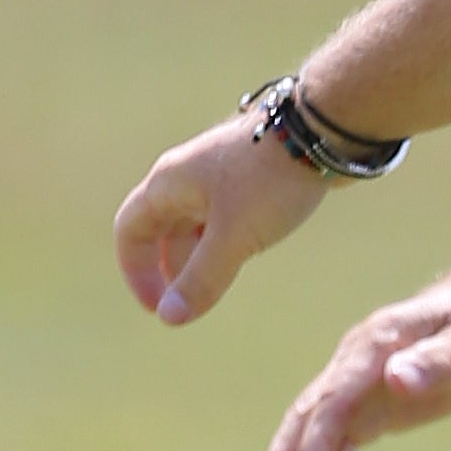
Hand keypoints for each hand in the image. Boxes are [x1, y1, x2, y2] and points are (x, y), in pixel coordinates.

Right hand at [114, 115, 328, 323]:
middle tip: (190, 307)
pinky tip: (244, 257)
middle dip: (171, 270)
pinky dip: (224, 242)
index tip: (156, 307)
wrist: (320, 133)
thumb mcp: (233, 237)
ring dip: (200, 258)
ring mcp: (217, 176)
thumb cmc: (270, 181)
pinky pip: (223, 217)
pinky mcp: (247, 179)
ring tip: (217, 288)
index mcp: (168, 184)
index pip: (130, 230)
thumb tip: (169, 317)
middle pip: (162, 231)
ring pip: (195, 225)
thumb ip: (201, 278)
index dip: (136, 272)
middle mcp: (186, 177)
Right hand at [251, 264, 450, 450]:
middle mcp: (355, 363)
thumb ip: (438, 363)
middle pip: (306, 419)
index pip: (333, 402)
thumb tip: (395, 380)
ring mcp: (359, 384)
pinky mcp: (371, 403)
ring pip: (312, 432)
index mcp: (376, 346)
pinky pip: (335, 439)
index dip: (317, 449)